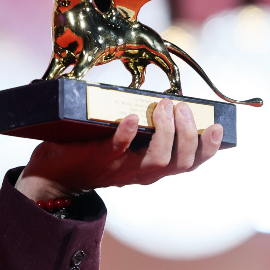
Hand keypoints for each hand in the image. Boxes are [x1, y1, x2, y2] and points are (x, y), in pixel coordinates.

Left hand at [15, 98, 223, 201]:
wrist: (53, 172)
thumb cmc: (94, 150)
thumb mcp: (126, 141)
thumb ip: (144, 127)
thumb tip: (162, 97)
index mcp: (153, 167)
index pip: (191, 163)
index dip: (208, 147)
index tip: (216, 126)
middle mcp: (142, 173)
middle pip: (181, 162)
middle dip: (188, 133)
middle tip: (180, 107)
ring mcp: (122, 168)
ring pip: (157, 161)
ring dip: (164, 131)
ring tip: (161, 106)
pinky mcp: (99, 160)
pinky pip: (117, 150)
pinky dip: (126, 134)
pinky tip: (130, 118)